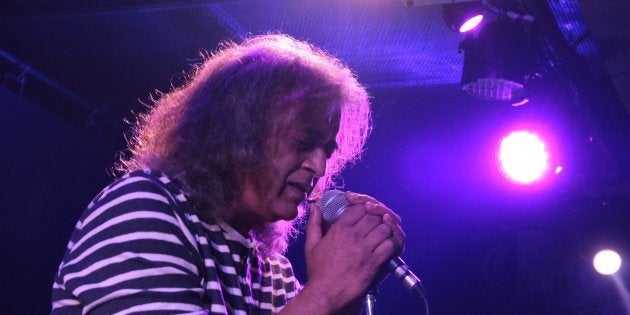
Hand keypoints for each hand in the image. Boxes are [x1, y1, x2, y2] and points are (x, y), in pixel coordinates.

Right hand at [302, 192, 404, 312]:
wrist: (326, 292)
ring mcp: (365, 249)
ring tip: (382, 233)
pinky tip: (386, 246)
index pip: (359, 208)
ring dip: (385, 229)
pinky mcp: (373, 262)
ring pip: (384, 228)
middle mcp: (353, 236)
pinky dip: (391, 243)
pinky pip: (389, 245)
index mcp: (339, 229)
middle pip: (374, 216)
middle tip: (376, 222)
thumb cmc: (318, 270)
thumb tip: (315, 207)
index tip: (365, 213)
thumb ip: (314, 224)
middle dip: (377, 217)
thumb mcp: (311, 245)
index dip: (364, 208)